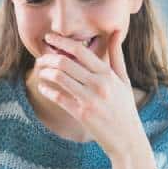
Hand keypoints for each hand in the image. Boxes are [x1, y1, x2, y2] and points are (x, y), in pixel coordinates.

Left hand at [36, 30, 144, 158]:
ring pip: (59, 78)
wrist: (127, 138)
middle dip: (48, 58)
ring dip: (45, 73)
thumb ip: (117, 55)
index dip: (62, 41)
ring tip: (41, 71)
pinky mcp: (81, 114)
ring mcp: (90, 99)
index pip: (81, 51)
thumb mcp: (123, 79)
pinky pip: (58, 97)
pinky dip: (46, 90)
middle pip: (65, 63)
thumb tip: (117, 30)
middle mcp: (99, 84)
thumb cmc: (124, 107)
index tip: (49, 37)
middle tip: (40, 58)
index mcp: (108, 73)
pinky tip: (42, 87)